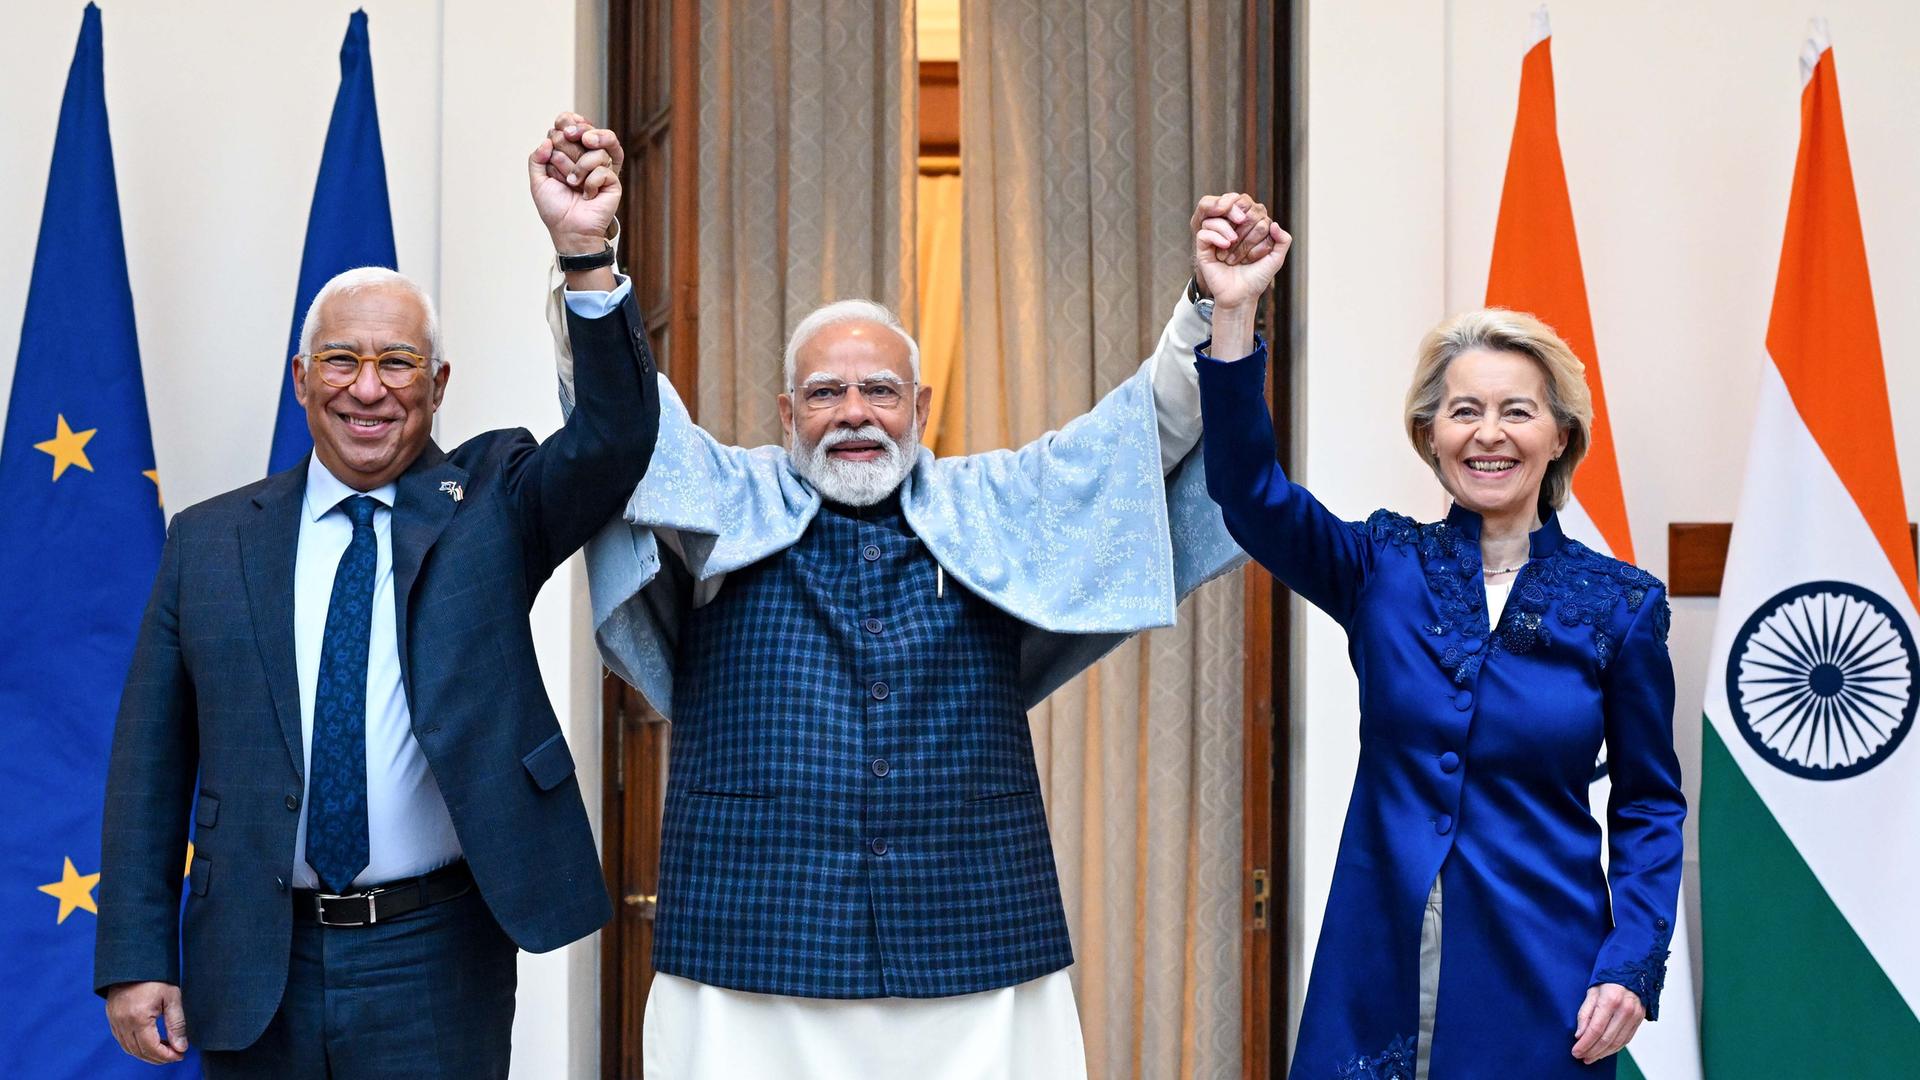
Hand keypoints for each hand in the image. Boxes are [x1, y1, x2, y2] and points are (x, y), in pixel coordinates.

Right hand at [105, 981, 188, 1063]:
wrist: (134, 962)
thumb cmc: (156, 977)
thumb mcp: (172, 997)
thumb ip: (177, 1024)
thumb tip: (181, 1047)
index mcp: (138, 1017)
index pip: (151, 1048)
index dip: (166, 1056)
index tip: (180, 1056)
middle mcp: (123, 1022)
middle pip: (140, 1051)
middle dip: (159, 1058)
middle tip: (176, 1055)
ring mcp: (115, 1021)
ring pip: (129, 1049)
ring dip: (147, 1054)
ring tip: (166, 1050)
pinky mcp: (112, 1019)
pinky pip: (122, 1041)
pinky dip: (136, 1047)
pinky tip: (150, 1043)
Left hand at [530, 111, 623, 255]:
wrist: (569, 230)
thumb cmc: (555, 208)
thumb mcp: (538, 182)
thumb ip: (537, 159)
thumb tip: (547, 141)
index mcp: (570, 153)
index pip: (572, 125)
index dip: (567, 123)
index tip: (561, 130)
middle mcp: (587, 157)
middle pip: (584, 132)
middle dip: (567, 148)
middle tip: (561, 165)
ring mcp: (601, 168)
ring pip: (595, 150)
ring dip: (578, 167)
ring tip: (572, 184)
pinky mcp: (613, 181)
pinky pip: (603, 170)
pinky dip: (590, 183)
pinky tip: (586, 195)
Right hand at [1188, 193, 1278, 273]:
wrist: (1241, 296)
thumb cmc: (1257, 277)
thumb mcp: (1276, 259)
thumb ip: (1284, 241)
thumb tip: (1274, 224)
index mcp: (1248, 228)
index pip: (1251, 209)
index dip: (1256, 221)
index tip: (1260, 241)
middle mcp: (1232, 229)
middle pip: (1236, 211)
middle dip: (1245, 230)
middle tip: (1247, 251)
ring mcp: (1216, 237)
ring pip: (1218, 217)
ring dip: (1229, 229)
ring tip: (1233, 243)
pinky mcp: (1203, 247)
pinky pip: (1204, 231)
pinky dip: (1215, 235)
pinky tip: (1225, 245)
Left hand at [1571, 982, 1645, 1064]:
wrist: (1631, 971)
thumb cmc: (1607, 980)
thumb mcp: (1591, 992)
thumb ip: (1585, 1013)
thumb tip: (1579, 1035)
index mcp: (1610, 1000)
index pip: (1595, 1029)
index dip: (1584, 1043)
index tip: (1575, 1051)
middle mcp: (1625, 1010)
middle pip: (1606, 1038)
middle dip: (1592, 1051)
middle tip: (1581, 1057)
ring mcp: (1634, 1016)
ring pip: (1617, 1042)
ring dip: (1603, 1053)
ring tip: (1591, 1058)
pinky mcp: (1639, 1020)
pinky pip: (1626, 1039)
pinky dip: (1615, 1048)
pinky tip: (1604, 1052)